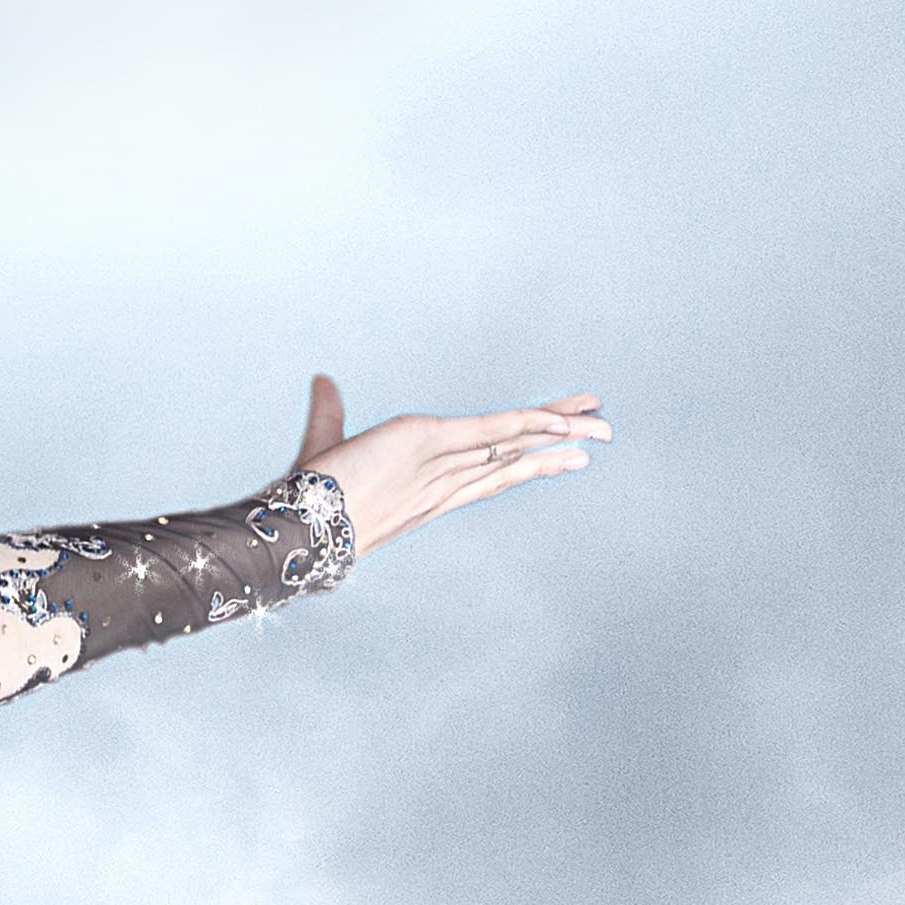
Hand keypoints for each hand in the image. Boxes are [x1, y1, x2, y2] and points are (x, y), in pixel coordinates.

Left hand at [287, 377, 606, 556]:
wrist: (302, 524)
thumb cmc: (307, 497)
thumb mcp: (323, 442)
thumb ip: (330, 411)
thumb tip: (322, 380)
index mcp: (428, 489)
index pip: (490, 468)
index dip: (526, 455)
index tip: (559, 444)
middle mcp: (444, 483)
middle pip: (514, 458)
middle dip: (558, 443)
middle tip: (600, 431)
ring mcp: (442, 467)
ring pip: (514, 447)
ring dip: (560, 434)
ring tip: (603, 428)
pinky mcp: (429, 445)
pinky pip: (490, 433)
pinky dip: (527, 425)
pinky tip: (559, 418)